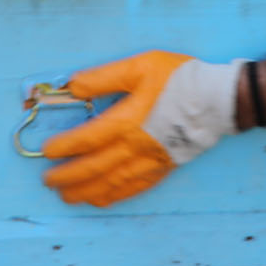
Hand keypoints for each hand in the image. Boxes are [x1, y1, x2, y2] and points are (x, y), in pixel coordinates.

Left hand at [42, 51, 241, 207]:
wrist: (218, 100)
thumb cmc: (180, 80)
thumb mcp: (140, 66)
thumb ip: (104, 78)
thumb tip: (73, 86)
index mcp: (128, 121)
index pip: (87, 139)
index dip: (64, 148)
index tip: (47, 152)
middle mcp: (136, 147)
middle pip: (95, 168)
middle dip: (69, 177)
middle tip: (49, 181)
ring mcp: (150, 161)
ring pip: (112, 183)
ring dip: (87, 192)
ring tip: (68, 196)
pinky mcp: (163, 167)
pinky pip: (134, 187)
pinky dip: (114, 196)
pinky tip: (102, 200)